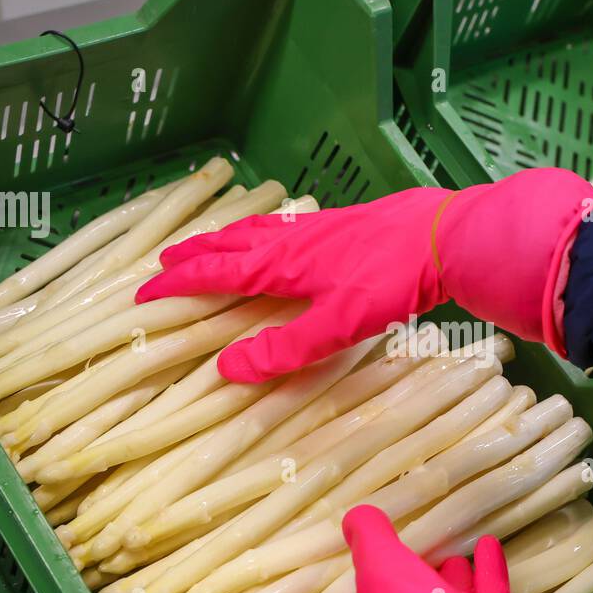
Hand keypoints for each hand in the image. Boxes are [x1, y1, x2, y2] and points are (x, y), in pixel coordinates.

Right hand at [136, 170, 592, 381]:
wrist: (447, 235)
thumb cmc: (393, 281)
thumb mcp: (337, 326)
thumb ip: (284, 349)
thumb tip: (227, 369)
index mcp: (280, 265)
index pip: (214, 274)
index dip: (178, 283)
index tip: (145, 292)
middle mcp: (291, 241)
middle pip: (228, 244)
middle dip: (193, 254)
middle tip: (163, 261)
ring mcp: (318, 227)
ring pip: (257, 230)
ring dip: (225, 238)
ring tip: (210, 243)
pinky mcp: (345, 222)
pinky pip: (286, 225)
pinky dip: (263, 230)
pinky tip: (281, 237)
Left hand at [341, 505, 587, 592]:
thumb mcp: (382, 573)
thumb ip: (370, 543)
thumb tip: (355, 517)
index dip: (369, 578)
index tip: (374, 551)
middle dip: (414, 574)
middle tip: (419, 543)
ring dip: (452, 572)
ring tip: (454, 545)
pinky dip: (489, 568)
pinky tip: (489, 544)